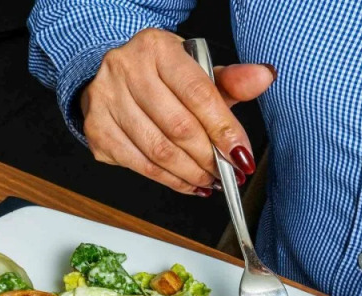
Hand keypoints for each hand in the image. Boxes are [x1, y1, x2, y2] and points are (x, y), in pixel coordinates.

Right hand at [79, 28, 275, 195]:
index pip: (198, 93)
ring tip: (210, 180)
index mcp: (156, 47)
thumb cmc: (159, 75)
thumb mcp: (195, 70)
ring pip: (158, 151)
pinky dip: (168, 180)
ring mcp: (106, 100)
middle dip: (209, 157)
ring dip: (190, 173)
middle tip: (228, 173)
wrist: (114, 75)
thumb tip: (264, 76)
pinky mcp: (96, 129)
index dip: (223, 129)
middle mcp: (126, 68)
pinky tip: (186, 182)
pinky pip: (139, 165)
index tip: (241, 154)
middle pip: (178, 127)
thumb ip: (231, 80)